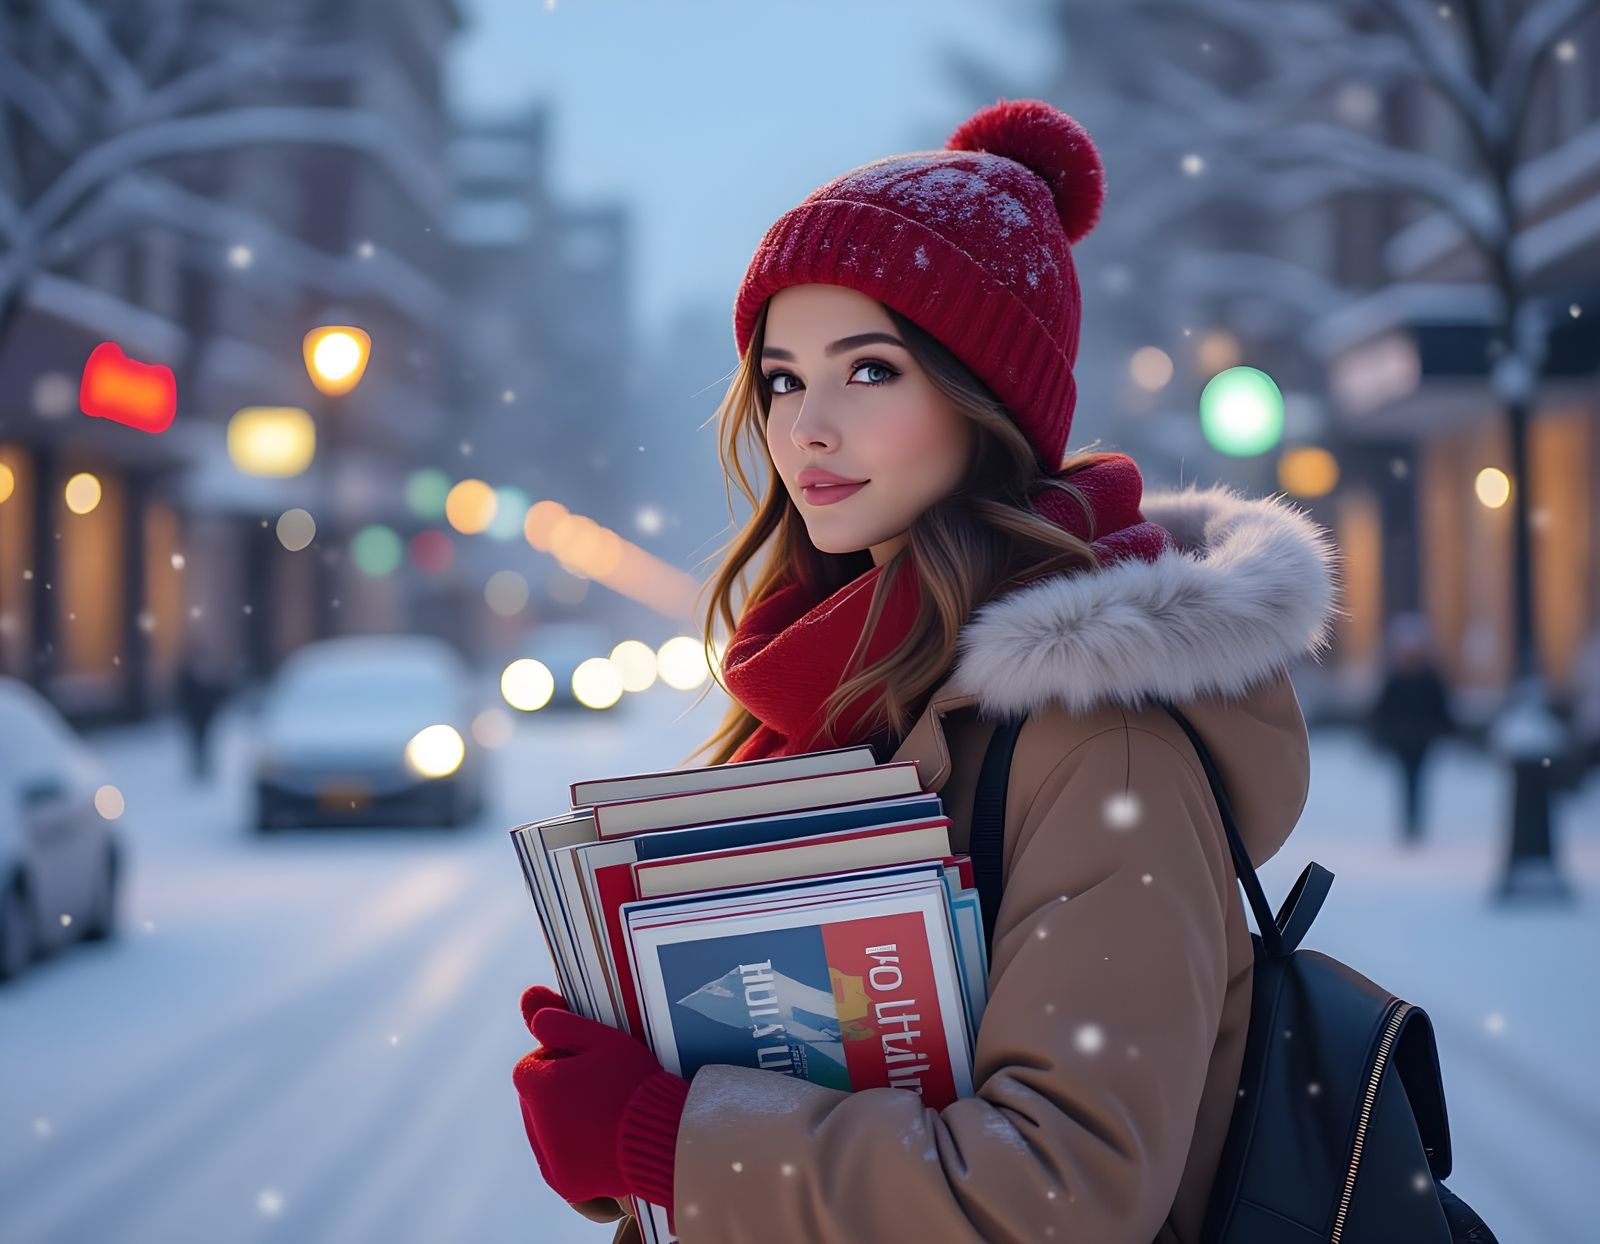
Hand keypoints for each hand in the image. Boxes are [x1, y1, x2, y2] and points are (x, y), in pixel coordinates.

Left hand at [511, 986, 688, 1208]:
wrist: (665, 1137)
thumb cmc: (636, 1082)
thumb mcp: (603, 1040)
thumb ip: (562, 1021)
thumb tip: (527, 1000)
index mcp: (539, 1087)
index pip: (530, 1068)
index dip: (558, 1060)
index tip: (588, 1064)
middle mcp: (536, 1126)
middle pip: (536, 1101)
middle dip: (557, 1092)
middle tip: (598, 1089)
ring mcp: (551, 1160)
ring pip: (545, 1132)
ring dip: (563, 1122)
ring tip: (604, 1115)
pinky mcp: (567, 1185)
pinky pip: (560, 1163)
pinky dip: (574, 1152)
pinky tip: (601, 1141)